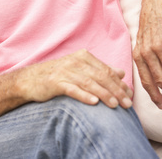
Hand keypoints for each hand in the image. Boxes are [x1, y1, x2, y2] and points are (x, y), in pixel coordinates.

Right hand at [17, 49, 132, 108]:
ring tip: (114, 105)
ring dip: (103, 94)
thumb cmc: (59, 75)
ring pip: (89, 83)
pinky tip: (94, 102)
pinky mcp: (55, 82)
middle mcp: (75, 61)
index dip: (119, 83)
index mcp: (83, 56)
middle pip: (100, 76)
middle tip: (127, 104)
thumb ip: (100, 70)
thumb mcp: (80, 69)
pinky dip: (84, 95)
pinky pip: (72, 89)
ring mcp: (65, 71)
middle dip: (115, 90)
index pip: (106, 70)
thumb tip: (121, 72)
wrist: (31, 79)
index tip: (129, 95)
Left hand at [133, 0, 161, 109]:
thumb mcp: (145, 41)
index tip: (161, 105)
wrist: (157, 1)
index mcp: (138, 53)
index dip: (154, 95)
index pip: (145, 80)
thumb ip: (148, 59)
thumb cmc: (152, 23)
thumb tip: (156, 80)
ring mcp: (157, 45)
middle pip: (158, 80)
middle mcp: (145, 51)